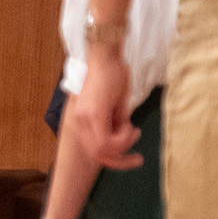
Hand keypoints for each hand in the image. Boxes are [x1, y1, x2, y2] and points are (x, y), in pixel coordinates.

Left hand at [67, 49, 142, 171]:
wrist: (106, 57)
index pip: (94, 151)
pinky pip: (106, 140)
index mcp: (83, 121)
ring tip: (133, 130)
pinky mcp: (92, 114)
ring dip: (123, 146)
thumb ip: (117, 122)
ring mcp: (84, 119)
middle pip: (98, 155)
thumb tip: (123, 135)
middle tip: (138, 159)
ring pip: (103, 150)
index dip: (114, 159)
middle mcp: (79, 122)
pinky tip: (130, 127)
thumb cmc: (112, 76)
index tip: (132, 157)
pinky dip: (122, 139)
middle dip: (120, 161)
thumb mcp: (116, 105)